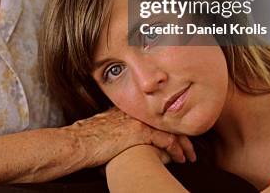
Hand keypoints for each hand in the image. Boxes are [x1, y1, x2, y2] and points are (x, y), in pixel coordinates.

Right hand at [64, 108, 195, 167]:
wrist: (79, 143)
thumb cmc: (87, 142)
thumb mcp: (106, 133)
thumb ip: (120, 134)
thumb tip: (130, 145)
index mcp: (127, 111)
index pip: (154, 117)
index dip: (168, 127)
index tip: (177, 138)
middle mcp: (134, 113)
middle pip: (165, 121)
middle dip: (181, 135)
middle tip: (190, 147)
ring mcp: (137, 120)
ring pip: (169, 130)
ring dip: (183, 144)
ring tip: (190, 155)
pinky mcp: (139, 132)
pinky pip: (166, 140)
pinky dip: (176, 150)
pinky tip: (181, 158)